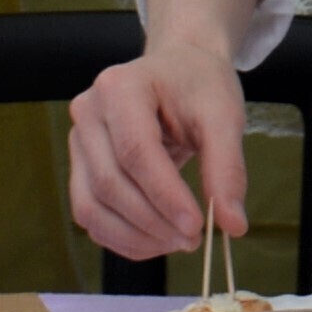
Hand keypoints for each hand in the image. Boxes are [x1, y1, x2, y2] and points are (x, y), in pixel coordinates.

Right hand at [67, 41, 250, 264]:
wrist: (179, 70)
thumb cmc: (200, 86)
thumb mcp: (224, 117)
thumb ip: (227, 168)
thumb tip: (233, 225)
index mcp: (120, 87)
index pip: (136, 152)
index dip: (164, 195)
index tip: (197, 226)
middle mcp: (88, 112)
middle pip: (110, 183)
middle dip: (153, 221)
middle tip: (194, 240)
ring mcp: (78, 142)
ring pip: (91, 206)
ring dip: (135, 237)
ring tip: (178, 242)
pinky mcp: (80, 167)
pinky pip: (90, 214)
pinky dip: (122, 237)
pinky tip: (157, 240)